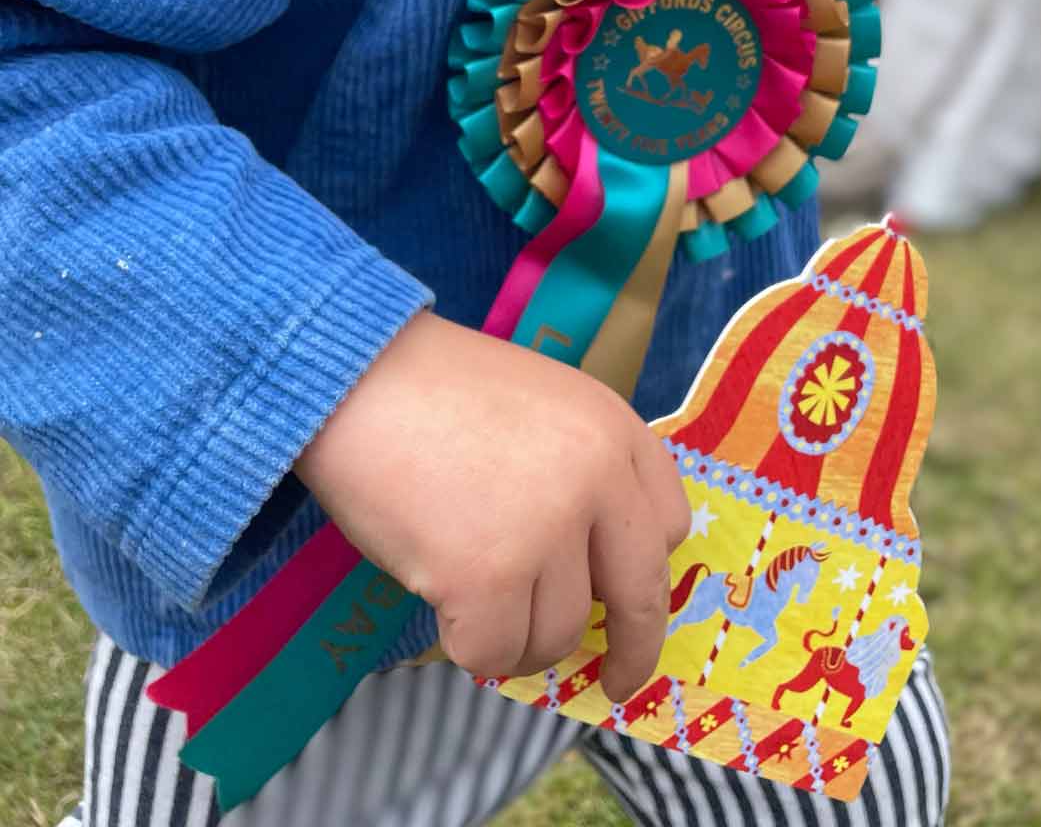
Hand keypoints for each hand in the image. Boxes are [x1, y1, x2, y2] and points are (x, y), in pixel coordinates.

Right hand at [294, 311, 690, 701]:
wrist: (356, 374)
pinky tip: (447, 610)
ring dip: (521, 638)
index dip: (642, 568)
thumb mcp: (543, 403)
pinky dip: (471, 645)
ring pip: (558, 634)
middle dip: (632, 652)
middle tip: (615, 683)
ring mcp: (544, 529)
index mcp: (615, 430)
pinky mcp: (485, 575)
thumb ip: (582, 469)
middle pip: (640, 595)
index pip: (669, 526)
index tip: (623, 596)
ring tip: (477, 603)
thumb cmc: (436, 388)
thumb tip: (591, 567)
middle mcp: (597, 479)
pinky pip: (494, 651)